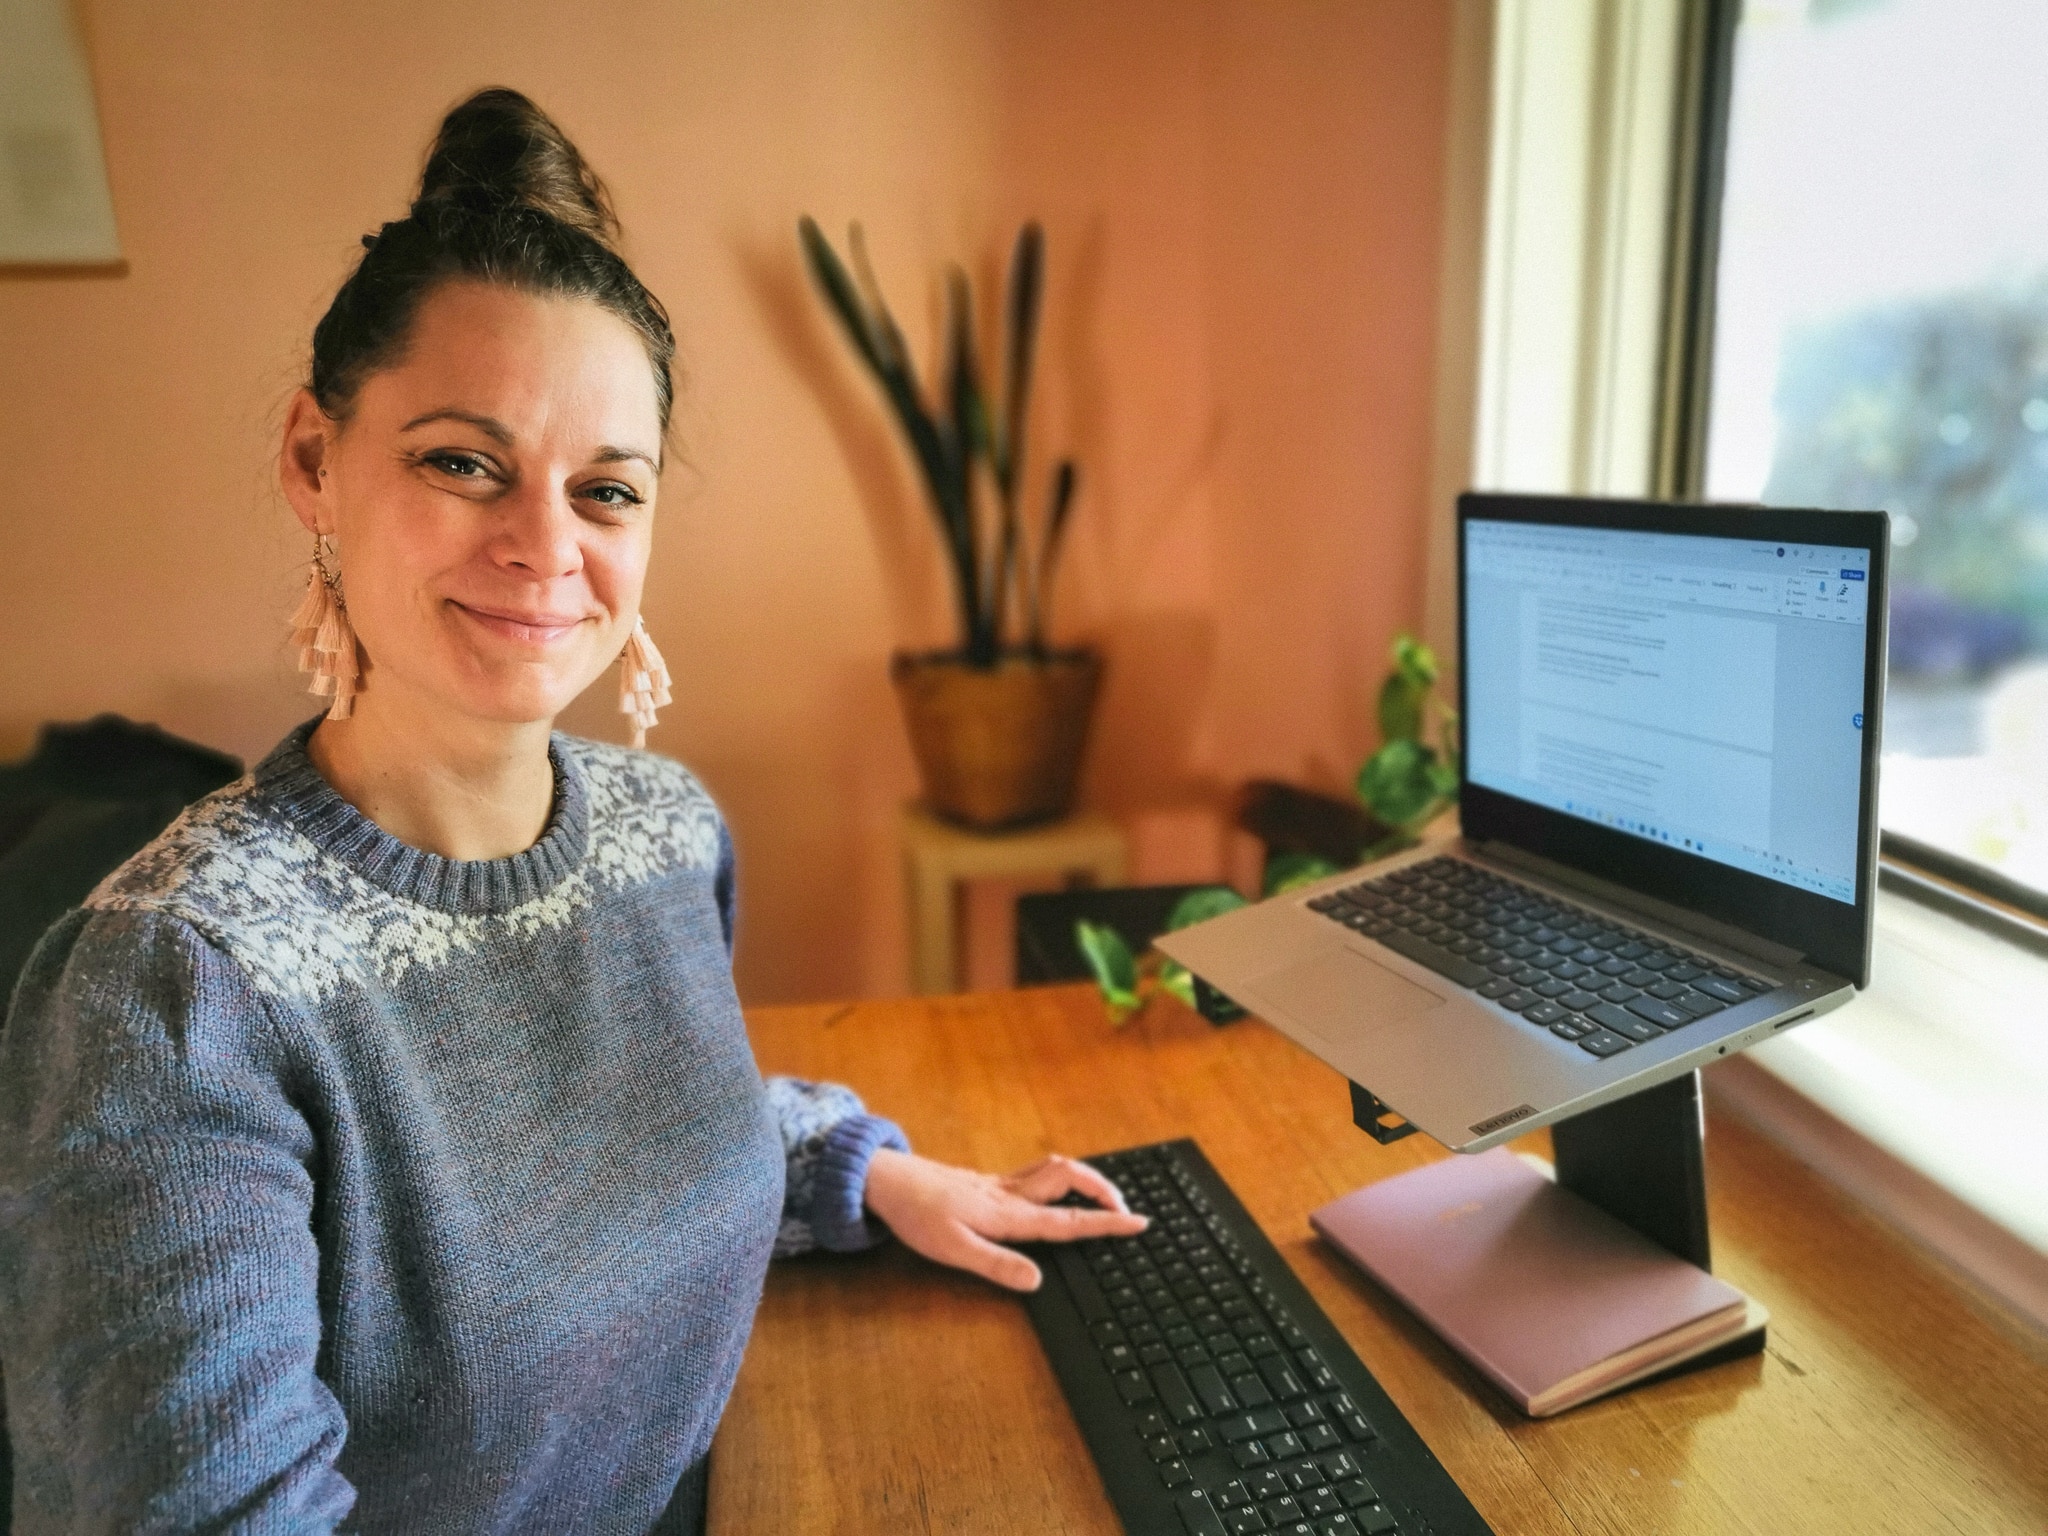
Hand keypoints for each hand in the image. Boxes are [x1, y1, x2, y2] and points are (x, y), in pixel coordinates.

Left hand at [861, 1149, 1149, 1291]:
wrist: (886, 1179)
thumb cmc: (917, 1215)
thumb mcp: (953, 1250)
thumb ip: (997, 1265)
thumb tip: (1038, 1281)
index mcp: (1009, 1214)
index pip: (1068, 1219)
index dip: (1106, 1222)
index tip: (1138, 1223)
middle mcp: (1010, 1194)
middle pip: (1070, 1177)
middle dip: (1103, 1189)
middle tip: (1126, 1209)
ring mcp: (999, 1184)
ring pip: (1055, 1169)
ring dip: (1085, 1178)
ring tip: (1103, 1196)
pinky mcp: (987, 1182)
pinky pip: (1036, 1173)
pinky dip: (1060, 1178)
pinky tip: (1054, 1191)